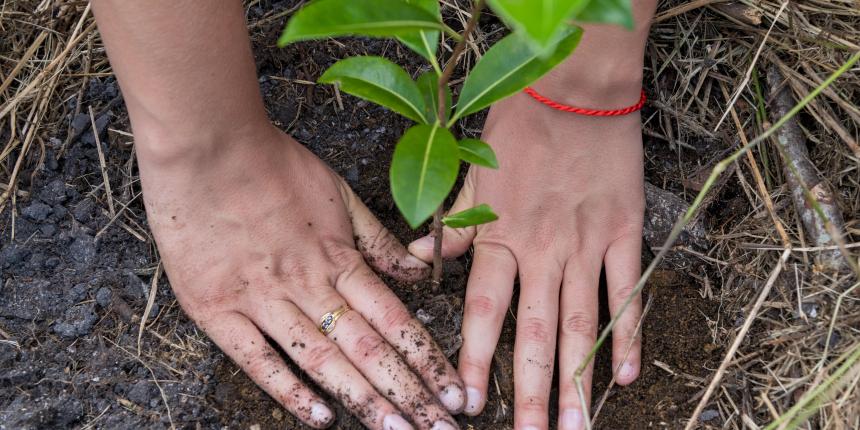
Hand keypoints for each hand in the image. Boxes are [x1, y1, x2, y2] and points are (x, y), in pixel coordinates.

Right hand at [141, 126, 463, 428]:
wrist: (205, 144)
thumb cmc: (273, 163)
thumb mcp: (337, 192)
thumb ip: (376, 238)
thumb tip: (415, 272)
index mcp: (339, 256)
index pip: (395, 319)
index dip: (428, 360)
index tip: (455, 393)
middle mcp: (307, 284)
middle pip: (368, 349)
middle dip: (410, 394)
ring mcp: (261, 298)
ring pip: (322, 360)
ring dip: (365, 400)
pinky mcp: (216, 307)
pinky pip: (256, 358)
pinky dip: (289, 390)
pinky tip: (321, 418)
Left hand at [409, 91, 644, 428]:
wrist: (575, 86)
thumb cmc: (519, 126)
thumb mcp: (473, 172)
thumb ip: (451, 225)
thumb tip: (416, 258)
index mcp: (498, 236)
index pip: (483, 313)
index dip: (474, 360)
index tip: (467, 404)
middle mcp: (540, 250)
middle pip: (535, 333)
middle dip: (532, 392)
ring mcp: (585, 245)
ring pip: (581, 324)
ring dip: (578, 380)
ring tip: (576, 426)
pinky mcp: (622, 233)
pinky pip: (624, 292)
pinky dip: (628, 333)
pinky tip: (626, 375)